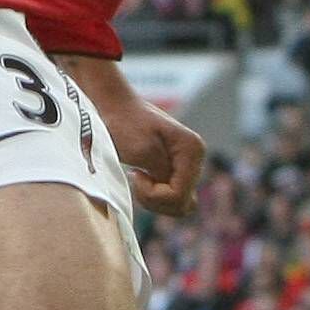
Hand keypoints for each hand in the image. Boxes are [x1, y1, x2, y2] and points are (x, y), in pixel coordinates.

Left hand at [63, 57, 205, 217]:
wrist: (113, 105)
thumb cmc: (124, 123)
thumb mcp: (143, 150)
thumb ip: (163, 173)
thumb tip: (179, 198)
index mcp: (192, 149)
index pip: (180, 195)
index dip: (155, 194)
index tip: (136, 175)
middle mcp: (195, 158)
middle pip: (183, 203)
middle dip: (156, 199)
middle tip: (136, 179)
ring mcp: (187, 165)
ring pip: (179, 204)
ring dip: (155, 199)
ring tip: (137, 178)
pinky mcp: (175, 170)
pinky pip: (171, 197)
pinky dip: (154, 196)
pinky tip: (140, 178)